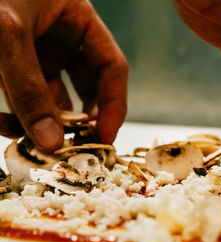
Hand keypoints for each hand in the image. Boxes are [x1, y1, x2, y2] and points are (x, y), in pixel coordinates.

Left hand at [0, 0, 127, 151]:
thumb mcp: (8, 35)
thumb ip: (29, 88)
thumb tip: (51, 140)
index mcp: (77, 21)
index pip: (111, 67)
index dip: (114, 103)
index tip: (105, 136)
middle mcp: (61, 40)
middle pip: (86, 88)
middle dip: (80, 119)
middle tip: (74, 147)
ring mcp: (37, 55)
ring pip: (52, 99)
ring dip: (44, 122)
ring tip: (34, 142)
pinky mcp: (12, 69)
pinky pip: (22, 99)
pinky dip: (15, 117)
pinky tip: (3, 125)